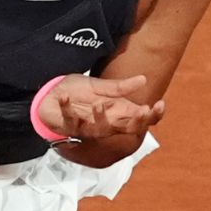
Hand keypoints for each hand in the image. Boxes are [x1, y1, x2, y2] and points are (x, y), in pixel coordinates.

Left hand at [36, 73, 165, 140]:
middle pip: (127, 129)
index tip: (160, 103)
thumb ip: (120, 87)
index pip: (140, 120)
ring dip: (101, 118)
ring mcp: (88, 126)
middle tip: (143, 111)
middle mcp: (106, 123)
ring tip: (99, 104)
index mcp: (117, 113)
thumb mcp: (100, 87)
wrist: (50, 97)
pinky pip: (69, 120)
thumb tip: (143, 79)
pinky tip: (64, 97)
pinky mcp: (68, 125)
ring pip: (100, 131)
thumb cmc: (77, 94)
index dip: (153, 115)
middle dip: (137, 122)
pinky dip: (66, 108)